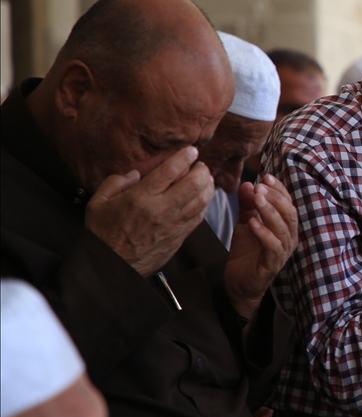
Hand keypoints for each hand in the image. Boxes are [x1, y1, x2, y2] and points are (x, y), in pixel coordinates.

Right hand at [85, 146, 213, 276]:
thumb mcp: (98, 203)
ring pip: (201, 200)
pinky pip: (200, 216)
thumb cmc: (104, 234)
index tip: (191, 150)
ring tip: (205, 178)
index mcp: (141, 198)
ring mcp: (173, 224)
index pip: (169, 171)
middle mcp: (161, 209)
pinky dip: (205, 203)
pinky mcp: (180, 236)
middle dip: (201, 170)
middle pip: (193, 183)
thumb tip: (135, 173)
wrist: (112, 266)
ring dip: (207, 186)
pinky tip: (203, 197)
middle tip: (200, 165)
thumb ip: (115, 182)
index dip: (184, 157)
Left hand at [223, 174, 298, 318]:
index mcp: (285, 227)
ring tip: (257, 199)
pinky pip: (271, 246)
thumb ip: (248, 205)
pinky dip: (263, 233)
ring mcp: (282, 252)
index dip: (279, 190)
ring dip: (270, 212)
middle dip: (276, 198)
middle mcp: (289, 239)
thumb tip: (248, 184)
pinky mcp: (272, 265)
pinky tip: (251, 223)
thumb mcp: (245, 223)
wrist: (238, 284)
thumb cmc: (246, 254)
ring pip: (283, 228)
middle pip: (290, 214)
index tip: (266, 176)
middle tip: (261, 187)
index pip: (288, 204)